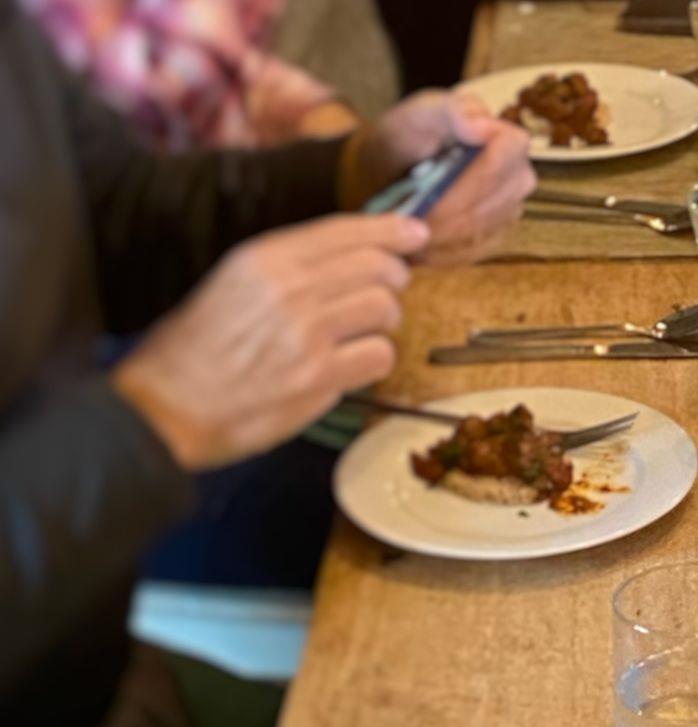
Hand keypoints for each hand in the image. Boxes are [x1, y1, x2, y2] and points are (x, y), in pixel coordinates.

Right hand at [112, 214, 426, 470]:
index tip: (415, 233)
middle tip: (386, 292)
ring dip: (384, 321)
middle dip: (393, 278)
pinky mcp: (320, 379)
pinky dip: (375, 360)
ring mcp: (308, 335)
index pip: (346, 231)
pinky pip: (379, 356)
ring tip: (362, 332)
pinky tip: (353, 364)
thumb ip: (286, 268)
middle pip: (378, 267)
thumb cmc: (191, 349)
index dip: (390, 230)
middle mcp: (289, 290)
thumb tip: (347, 258)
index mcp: (263, 258)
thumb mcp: (228, 283)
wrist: (164, 408)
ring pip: (386, 309)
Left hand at [344, 90, 534, 265]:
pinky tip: (417, 244)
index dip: (477, 175)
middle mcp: (519, 177)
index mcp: (508, 139)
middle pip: (497, 199)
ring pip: (484, 230)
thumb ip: (451, 110)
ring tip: (408, 230)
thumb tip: (483, 125)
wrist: (391, 169)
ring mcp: (509, 210)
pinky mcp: (494, 238)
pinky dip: (442, 252)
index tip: (436, 188)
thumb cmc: (408, 135)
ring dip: (443, 234)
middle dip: (453, 211)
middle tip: (412, 218)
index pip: (510, 155)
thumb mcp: (420, 114)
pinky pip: (475, 253)